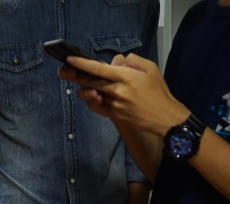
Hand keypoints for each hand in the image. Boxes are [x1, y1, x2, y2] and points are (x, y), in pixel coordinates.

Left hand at [58, 54, 188, 135]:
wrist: (165, 118)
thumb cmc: (158, 92)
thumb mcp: (150, 68)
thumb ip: (132, 60)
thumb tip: (118, 61)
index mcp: (125, 77)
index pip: (98, 69)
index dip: (82, 64)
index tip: (70, 59)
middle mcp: (118, 91)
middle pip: (90, 82)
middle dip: (75, 75)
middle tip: (63, 71)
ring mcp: (115, 105)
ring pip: (92, 95)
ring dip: (84, 89)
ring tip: (80, 84)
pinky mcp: (115, 115)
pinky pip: (98, 107)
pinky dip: (92, 101)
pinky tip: (92, 96)